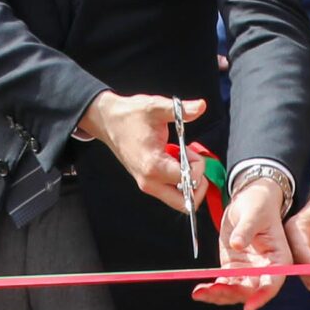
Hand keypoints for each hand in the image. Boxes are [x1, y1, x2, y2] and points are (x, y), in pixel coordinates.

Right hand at [80, 92, 207, 211]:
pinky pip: (171, 192)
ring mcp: (147, 184)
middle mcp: (150, 181)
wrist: (108, 121)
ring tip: (182, 160)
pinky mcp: (147, 183)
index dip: (198, 165)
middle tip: (193, 162)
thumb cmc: (130, 115)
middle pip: (185, 204)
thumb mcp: (157, 107)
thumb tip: (202, 105)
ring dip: (188, 183)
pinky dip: (180, 181)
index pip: (189, 180)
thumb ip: (182, 109)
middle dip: (197, 185)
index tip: (189, 148)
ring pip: (179, 201)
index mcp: (153, 166)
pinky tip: (174, 160)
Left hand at [194, 181, 288, 309]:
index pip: (273, 282)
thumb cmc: (259, 205)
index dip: (262, 296)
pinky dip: (211, 290)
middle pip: (251, 291)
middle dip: (232, 294)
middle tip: (213, 291)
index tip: (249, 308)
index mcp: (278, 259)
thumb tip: (237, 244)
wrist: (248, 202)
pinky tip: (198, 291)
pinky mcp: (233, 269)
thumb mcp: (254, 213)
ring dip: (219, 295)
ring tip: (200, 293)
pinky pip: (224, 284)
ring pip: (236, 292)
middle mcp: (265, 270)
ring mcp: (248, 272)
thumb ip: (246, 229)